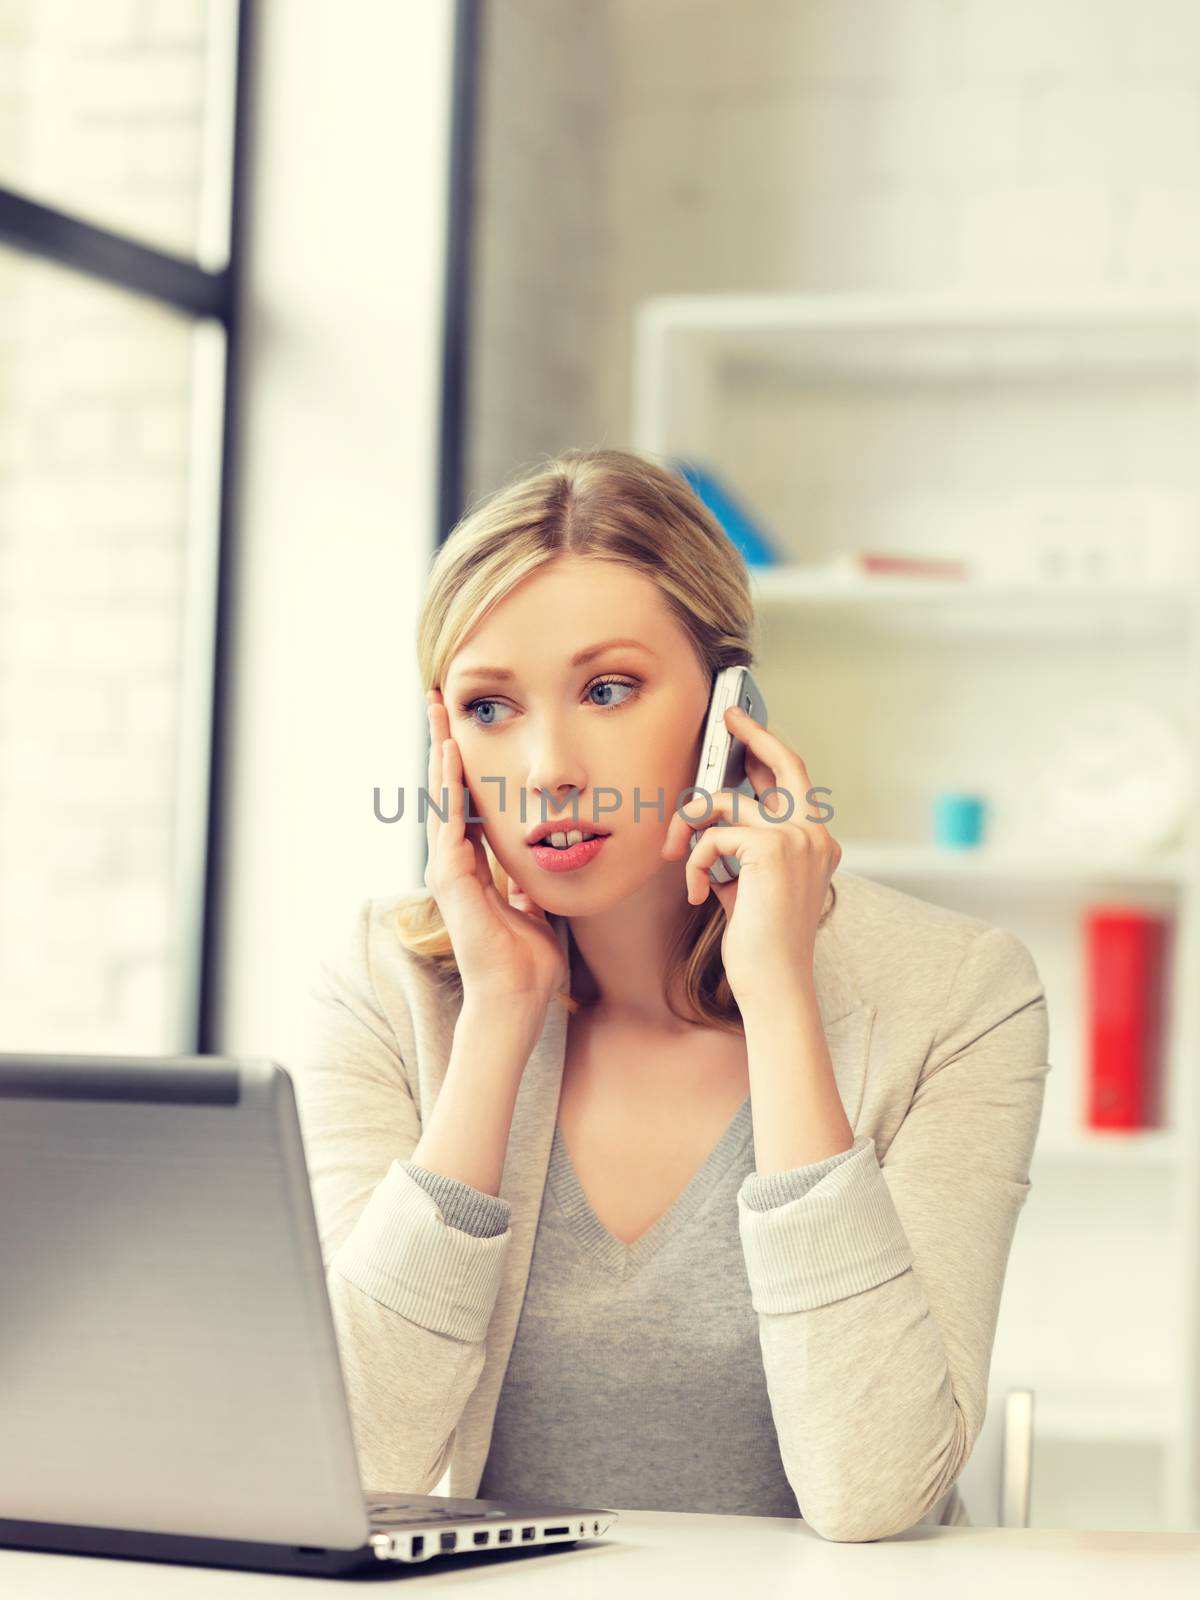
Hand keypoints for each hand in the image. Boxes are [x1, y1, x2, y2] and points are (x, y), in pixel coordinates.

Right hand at [425, 688, 568, 1010]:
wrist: (515, 996)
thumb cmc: (526, 960)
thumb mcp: (532, 906)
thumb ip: (525, 883)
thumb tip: (532, 866)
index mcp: (471, 866)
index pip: (464, 802)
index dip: (462, 764)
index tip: (462, 727)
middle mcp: (452, 862)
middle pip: (445, 789)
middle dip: (442, 742)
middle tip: (437, 698)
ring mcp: (447, 868)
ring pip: (440, 796)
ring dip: (439, 750)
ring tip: (437, 709)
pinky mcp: (450, 877)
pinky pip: (449, 819)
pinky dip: (449, 784)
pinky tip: (450, 751)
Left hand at [659, 704, 839, 1003]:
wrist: (775, 983)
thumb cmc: (759, 943)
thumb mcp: (750, 885)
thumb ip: (742, 849)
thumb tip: (712, 819)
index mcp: (817, 844)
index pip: (794, 783)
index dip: (768, 754)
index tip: (746, 734)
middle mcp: (815, 835)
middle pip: (786, 762)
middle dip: (753, 733)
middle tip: (727, 717)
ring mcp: (798, 838)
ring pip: (725, 802)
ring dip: (688, 827)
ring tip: (676, 857)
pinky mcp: (772, 848)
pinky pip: (711, 836)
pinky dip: (692, 863)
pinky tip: (695, 893)